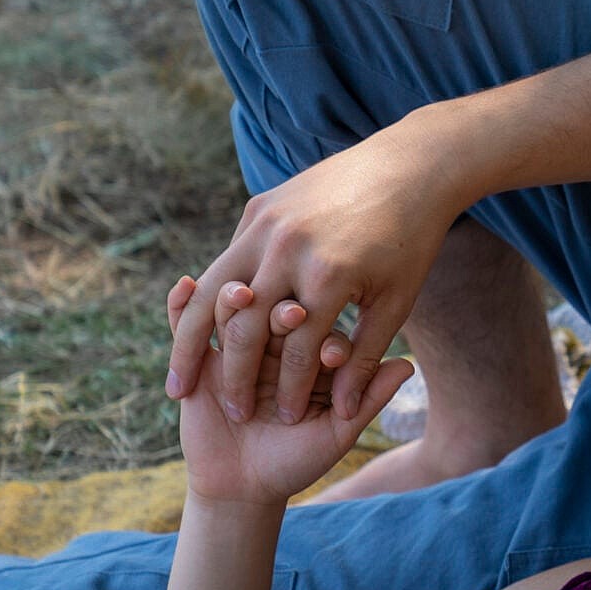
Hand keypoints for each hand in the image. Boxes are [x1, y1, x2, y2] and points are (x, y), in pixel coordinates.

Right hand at [166, 123, 463, 425]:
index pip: (297, 352)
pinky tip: (190, 333)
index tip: (284, 423)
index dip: (290, 392)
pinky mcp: (258, 209)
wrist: (409, 167)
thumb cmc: (412, 243)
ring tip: (178, 387)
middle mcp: (291, 250)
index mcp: (328, 279)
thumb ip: (366, 358)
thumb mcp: (397, 304)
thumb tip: (344, 409)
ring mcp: (268, 225)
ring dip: (190, 343)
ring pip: (215, 294)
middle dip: (234, 378)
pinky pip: (222, 262)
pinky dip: (201, 299)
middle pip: (247, 327)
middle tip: (230, 414)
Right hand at [168, 276, 413, 506]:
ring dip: (234, 298)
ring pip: (232, 310)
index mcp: (310, 349)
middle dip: (284, 312)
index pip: (322, 330)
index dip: (328, 337)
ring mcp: (236, 343)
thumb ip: (368, 399)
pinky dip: (181, 304)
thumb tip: (407, 365)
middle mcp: (274, 339)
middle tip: (295, 313)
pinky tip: (183, 285)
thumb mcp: (337, 434)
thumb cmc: (297, 461)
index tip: (334, 351)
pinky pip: (185, 324)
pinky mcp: (199, 355)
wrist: (243, 487)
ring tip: (242, 294)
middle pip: (276, 308)